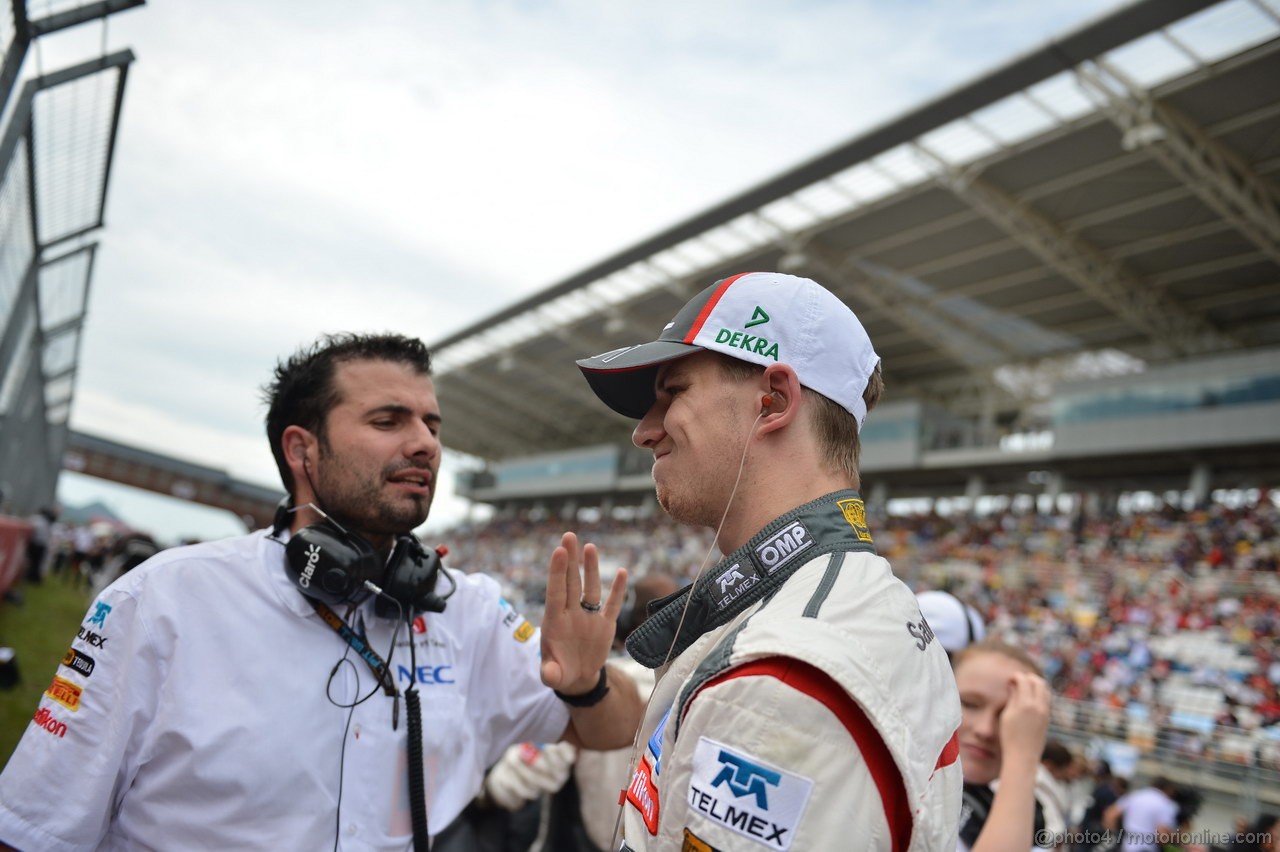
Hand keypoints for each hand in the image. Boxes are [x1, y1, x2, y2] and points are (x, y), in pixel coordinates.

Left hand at [540, 532, 627, 694]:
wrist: (577, 679)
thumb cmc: (560, 673)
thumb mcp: (552, 675)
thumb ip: (550, 674)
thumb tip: (551, 677)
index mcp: (554, 622)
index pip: (555, 592)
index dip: (557, 572)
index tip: (559, 551)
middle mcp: (571, 614)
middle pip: (571, 583)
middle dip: (570, 560)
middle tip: (569, 536)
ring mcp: (588, 617)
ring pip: (590, 588)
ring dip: (590, 568)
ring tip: (589, 547)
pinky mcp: (605, 624)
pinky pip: (612, 605)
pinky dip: (617, 590)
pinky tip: (621, 572)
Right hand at [999, 671, 1050, 763]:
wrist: (1023, 756)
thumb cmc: (1010, 737)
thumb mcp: (1007, 715)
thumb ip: (1012, 698)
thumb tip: (1013, 684)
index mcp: (1026, 704)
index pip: (1024, 680)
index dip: (1016, 676)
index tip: (1010, 679)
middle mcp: (1039, 706)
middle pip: (1039, 682)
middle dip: (1028, 677)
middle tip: (1018, 680)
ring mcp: (1045, 712)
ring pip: (1045, 690)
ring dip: (1036, 685)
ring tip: (1025, 688)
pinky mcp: (1048, 718)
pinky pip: (1046, 699)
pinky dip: (1039, 694)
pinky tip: (1030, 698)